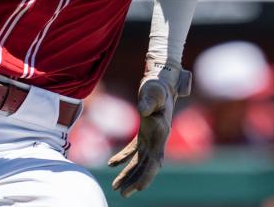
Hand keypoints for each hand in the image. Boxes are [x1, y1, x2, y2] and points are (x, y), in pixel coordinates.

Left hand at [108, 66, 190, 196]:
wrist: (162, 79)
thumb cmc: (158, 85)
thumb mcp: (154, 91)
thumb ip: (149, 102)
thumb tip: (144, 112)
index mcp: (161, 133)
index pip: (156, 160)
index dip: (148, 175)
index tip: (139, 187)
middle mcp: (158, 138)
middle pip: (147, 165)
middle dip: (136, 181)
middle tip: (123, 194)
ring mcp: (151, 136)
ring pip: (140, 161)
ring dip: (129, 174)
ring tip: (116, 187)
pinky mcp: (144, 132)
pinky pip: (133, 149)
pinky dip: (123, 157)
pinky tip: (111, 164)